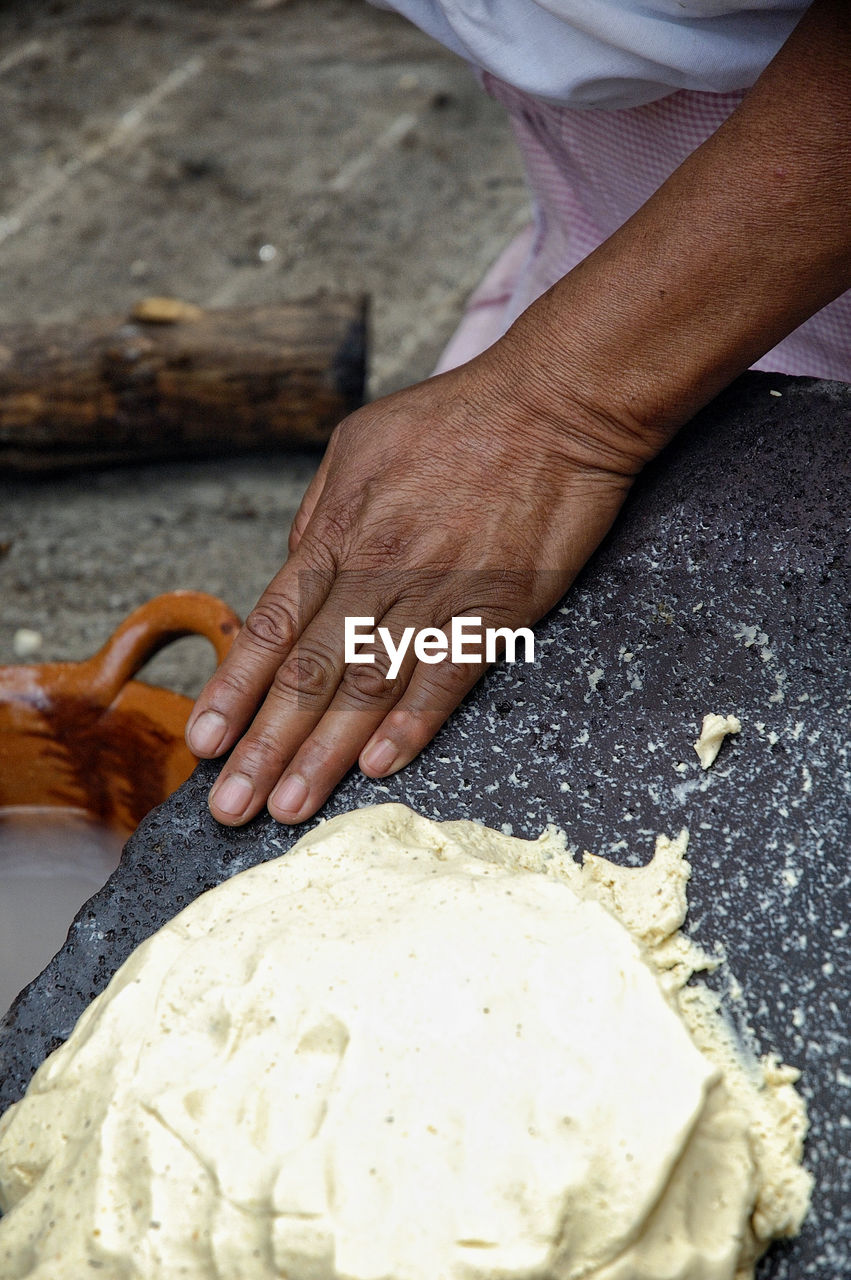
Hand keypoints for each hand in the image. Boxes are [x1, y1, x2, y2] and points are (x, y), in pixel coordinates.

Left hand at [185, 341, 649, 825]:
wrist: (554, 404)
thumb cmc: (454, 420)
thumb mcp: (356, 446)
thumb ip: (318, 517)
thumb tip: (287, 575)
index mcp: (339, 531)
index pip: (272, 625)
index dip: (233, 690)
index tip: (205, 743)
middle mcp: (378, 568)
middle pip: (309, 672)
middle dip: (264, 745)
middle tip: (230, 806)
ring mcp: (438, 591)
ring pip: (369, 686)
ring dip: (325, 754)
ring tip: (289, 809)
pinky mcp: (497, 607)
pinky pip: (447, 676)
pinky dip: (412, 725)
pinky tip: (380, 768)